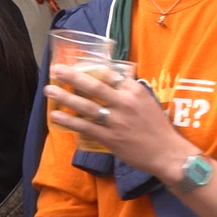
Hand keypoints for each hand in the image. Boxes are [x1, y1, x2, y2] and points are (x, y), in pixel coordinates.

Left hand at [45, 63, 195, 179]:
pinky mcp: (110, 138)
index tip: (76, 63)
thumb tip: (117, 75)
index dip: (91, 68)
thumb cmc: (157, 126)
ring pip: (86, 106)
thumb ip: (130, 89)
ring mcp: (116, 121)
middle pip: (94, 86)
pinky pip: (85, 127)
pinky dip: (69, 121)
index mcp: (135, 91)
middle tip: (56, 70)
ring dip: (65, 98)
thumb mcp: (147, 101)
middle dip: (72, 77)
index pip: (110, 74)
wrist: (167, 153)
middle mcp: (124, 103)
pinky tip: (56, 116)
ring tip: (49, 90)